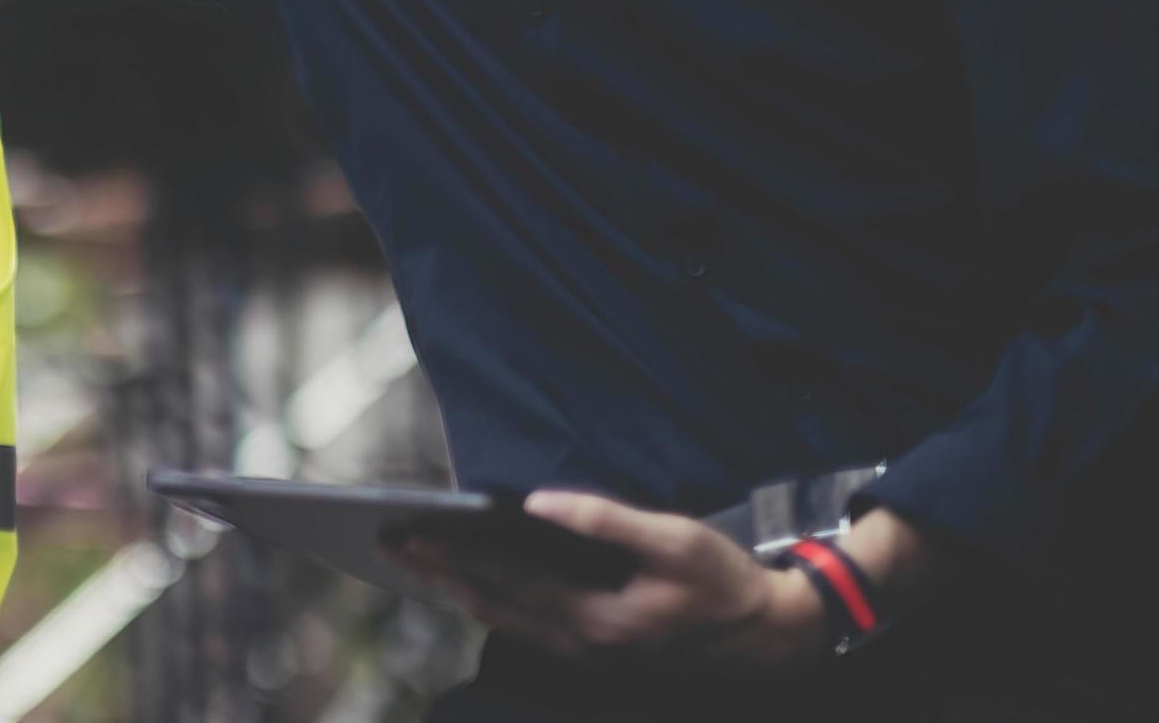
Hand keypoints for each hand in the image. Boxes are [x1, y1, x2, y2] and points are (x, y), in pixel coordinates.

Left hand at [388, 492, 825, 674]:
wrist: (770, 636)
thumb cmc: (724, 582)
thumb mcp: (673, 539)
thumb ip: (605, 521)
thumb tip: (538, 502)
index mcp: (596, 620)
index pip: (505, 581)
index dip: (451, 555)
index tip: (406, 532)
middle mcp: (583, 646)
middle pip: (492, 606)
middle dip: (438, 574)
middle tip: (388, 545)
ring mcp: (589, 656)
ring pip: (507, 621)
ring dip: (460, 590)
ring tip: (417, 562)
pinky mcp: (597, 652)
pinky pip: (529, 628)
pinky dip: (494, 603)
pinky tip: (475, 584)